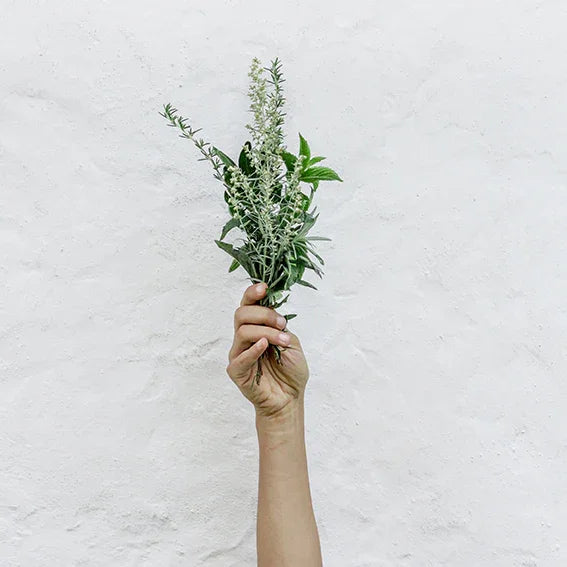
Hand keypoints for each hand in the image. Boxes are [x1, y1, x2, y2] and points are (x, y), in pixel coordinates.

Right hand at [226, 282, 309, 417]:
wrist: (290, 398)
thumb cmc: (290, 371)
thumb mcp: (291, 342)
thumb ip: (279, 327)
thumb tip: (272, 313)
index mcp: (256, 327)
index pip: (247, 305)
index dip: (252, 293)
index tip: (264, 288)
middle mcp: (244, 338)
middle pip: (241, 314)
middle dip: (264, 314)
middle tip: (282, 323)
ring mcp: (238, 354)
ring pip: (243, 331)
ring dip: (266, 332)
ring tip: (283, 341)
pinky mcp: (236, 371)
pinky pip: (240, 357)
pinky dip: (253, 349)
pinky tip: (264, 346)